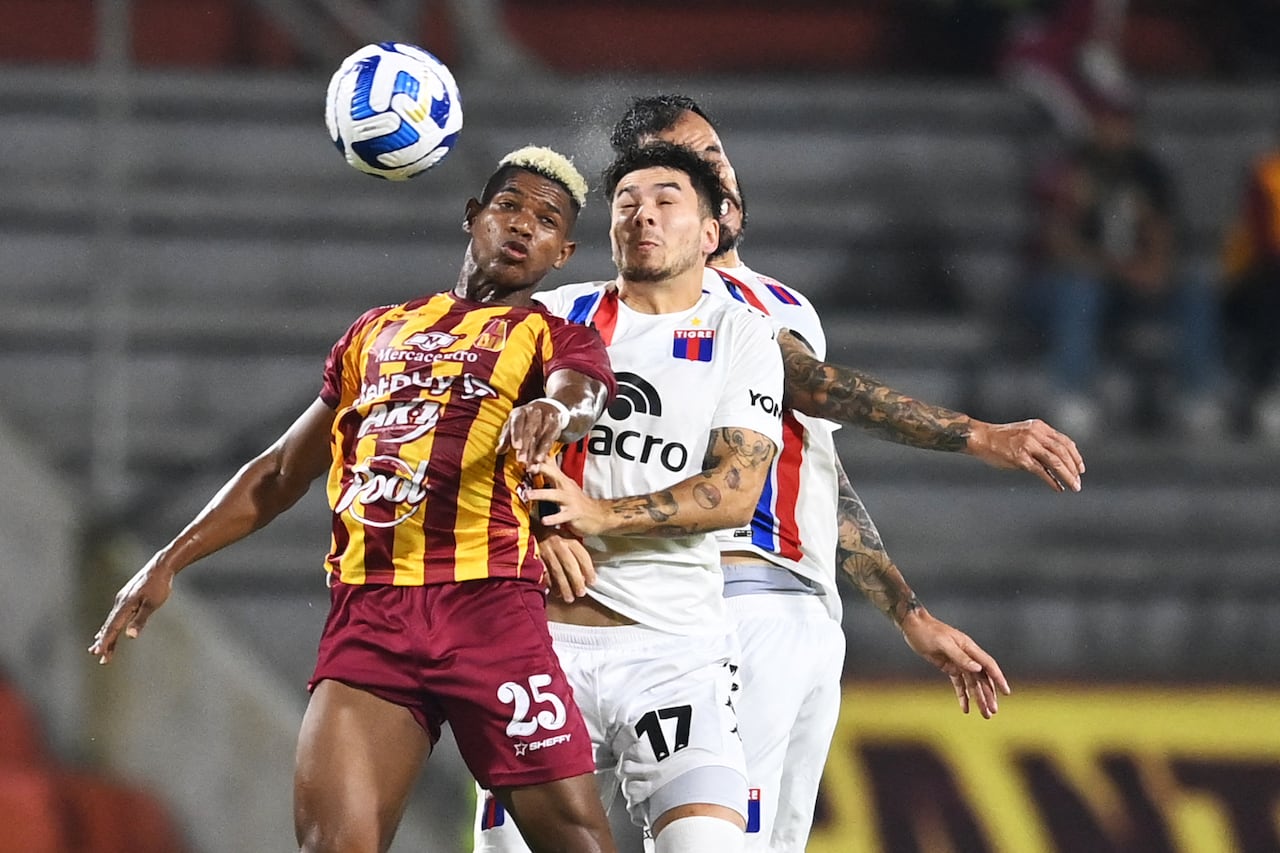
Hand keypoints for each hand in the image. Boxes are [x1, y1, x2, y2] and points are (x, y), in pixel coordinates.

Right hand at [87, 559, 174, 663]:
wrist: (161, 566)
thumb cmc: (159, 585)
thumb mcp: (152, 604)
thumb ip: (140, 620)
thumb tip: (130, 636)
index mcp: (125, 605)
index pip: (113, 627)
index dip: (105, 641)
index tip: (98, 653)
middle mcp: (120, 602)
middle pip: (109, 625)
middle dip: (104, 641)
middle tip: (97, 656)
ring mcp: (122, 599)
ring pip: (111, 620)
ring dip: (105, 634)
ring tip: (97, 648)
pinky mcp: (127, 597)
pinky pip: (115, 615)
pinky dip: (111, 625)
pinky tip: (109, 628)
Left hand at [499, 399, 565, 466]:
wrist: (547, 407)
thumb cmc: (525, 419)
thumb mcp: (514, 425)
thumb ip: (506, 438)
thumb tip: (499, 451)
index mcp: (520, 412)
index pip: (517, 422)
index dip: (517, 434)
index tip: (516, 447)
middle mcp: (533, 412)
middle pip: (529, 430)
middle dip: (525, 447)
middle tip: (521, 461)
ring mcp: (546, 417)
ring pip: (540, 436)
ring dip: (535, 451)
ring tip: (531, 464)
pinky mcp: (556, 424)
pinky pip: (550, 439)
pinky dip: (545, 450)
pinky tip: (540, 460)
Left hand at [525, 457, 607, 537]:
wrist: (598, 515)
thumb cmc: (577, 500)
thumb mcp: (564, 484)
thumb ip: (552, 473)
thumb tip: (541, 461)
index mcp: (562, 480)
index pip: (550, 464)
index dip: (540, 459)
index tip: (525, 455)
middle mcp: (566, 488)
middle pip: (554, 474)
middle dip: (542, 469)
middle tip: (528, 468)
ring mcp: (570, 500)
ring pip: (555, 495)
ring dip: (541, 494)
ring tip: (528, 495)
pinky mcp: (574, 514)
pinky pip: (562, 516)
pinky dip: (553, 518)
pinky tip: (544, 520)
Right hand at [537, 529, 596, 601]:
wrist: (531, 529)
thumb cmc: (552, 537)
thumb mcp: (566, 538)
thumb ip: (576, 553)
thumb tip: (585, 575)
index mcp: (568, 539)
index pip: (582, 555)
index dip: (588, 570)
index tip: (592, 582)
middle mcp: (557, 544)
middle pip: (570, 564)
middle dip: (576, 581)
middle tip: (581, 593)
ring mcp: (545, 551)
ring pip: (557, 571)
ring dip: (564, 586)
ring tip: (569, 598)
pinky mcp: (535, 557)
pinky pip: (544, 573)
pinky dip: (551, 584)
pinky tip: (556, 592)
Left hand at [900, 610, 1009, 718]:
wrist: (913, 626)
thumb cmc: (929, 632)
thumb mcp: (943, 644)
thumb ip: (960, 656)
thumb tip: (977, 668)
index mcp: (969, 648)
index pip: (988, 665)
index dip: (998, 679)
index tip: (1006, 692)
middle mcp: (967, 656)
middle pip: (982, 678)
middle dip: (988, 695)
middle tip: (992, 712)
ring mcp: (958, 662)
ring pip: (972, 683)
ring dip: (978, 699)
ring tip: (984, 714)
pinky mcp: (949, 667)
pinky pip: (959, 683)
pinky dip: (963, 695)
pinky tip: (965, 708)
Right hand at [968, 419, 1084, 491]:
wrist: (980, 437)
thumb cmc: (1000, 438)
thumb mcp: (1024, 433)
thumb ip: (1040, 442)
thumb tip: (1055, 461)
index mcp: (1039, 427)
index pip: (1065, 441)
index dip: (1075, 456)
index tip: (1080, 468)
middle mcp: (1036, 434)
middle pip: (1063, 452)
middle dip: (1074, 468)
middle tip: (1079, 480)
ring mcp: (1028, 445)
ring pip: (1056, 461)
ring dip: (1067, 475)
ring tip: (1074, 486)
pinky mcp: (1020, 458)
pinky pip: (1041, 471)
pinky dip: (1052, 481)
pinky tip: (1058, 488)